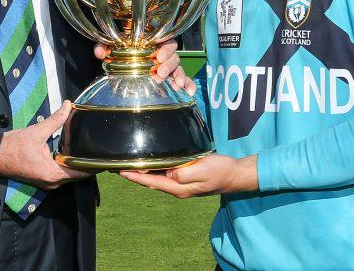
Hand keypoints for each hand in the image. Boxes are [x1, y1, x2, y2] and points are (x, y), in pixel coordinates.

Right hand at [0, 101, 90, 188]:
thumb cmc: (13, 147)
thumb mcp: (37, 131)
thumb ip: (56, 119)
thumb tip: (69, 106)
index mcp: (52, 173)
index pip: (81, 173)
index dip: (93, 165)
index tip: (104, 156)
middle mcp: (51, 182)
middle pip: (77, 175)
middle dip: (87, 163)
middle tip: (99, 149)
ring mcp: (46, 182)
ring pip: (69, 175)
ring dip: (77, 164)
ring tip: (88, 150)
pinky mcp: (42, 178)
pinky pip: (61, 174)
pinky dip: (67, 165)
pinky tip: (71, 153)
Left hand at [95, 39, 195, 96]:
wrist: (122, 63)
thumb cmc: (121, 51)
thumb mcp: (112, 47)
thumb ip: (105, 47)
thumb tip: (100, 52)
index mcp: (152, 42)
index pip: (165, 40)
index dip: (165, 48)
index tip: (158, 56)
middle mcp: (162, 53)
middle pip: (173, 56)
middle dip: (169, 65)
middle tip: (160, 73)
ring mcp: (167, 66)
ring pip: (179, 68)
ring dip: (180, 76)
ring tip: (176, 85)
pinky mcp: (169, 77)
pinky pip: (183, 79)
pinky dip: (189, 84)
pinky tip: (189, 92)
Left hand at [119, 154, 257, 197]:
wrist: (235, 175)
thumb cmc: (221, 171)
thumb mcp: (202, 170)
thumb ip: (184, 173)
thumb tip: (168, 173)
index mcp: (179, 188)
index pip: (152, 182)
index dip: (135, 177)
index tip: (120, 171)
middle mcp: (178, 188)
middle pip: (151, 182)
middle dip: (135, 175)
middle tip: (118, 166)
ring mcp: (182, 184)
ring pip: (157, 178)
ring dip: (143, 172)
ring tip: (129, 164)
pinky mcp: (186, 177)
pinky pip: (165, 174)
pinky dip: (155, 169)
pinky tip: (150, 164)